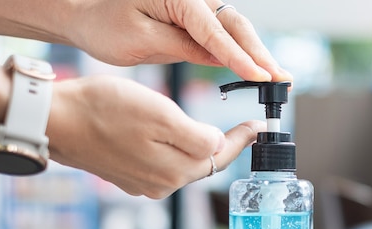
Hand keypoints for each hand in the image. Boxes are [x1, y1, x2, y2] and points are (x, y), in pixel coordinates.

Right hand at [47, 74, 262, 198]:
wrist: (57, 122)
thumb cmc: (105, 111)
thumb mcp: (161, 116)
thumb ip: (196, 137)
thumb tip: (217, 145)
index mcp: (176, 171)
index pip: (220, 156)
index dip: (242, 139)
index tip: (258, 128)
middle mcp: (163, 185)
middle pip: (205, 164)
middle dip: (225, 146)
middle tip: (243, 129)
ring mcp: (145, 184)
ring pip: (185, 166)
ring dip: (199, 150)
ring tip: (211, 132)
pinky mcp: (129, 178)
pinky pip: (164, 166)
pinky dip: (176, 153)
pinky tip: (174, 141)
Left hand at [69, 0, 290, 81]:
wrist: (90, 18)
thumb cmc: (107, 26)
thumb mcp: (142, 39)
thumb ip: (184, 46)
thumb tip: (221, 58)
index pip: (214, 30)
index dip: (238, 56)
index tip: (259, 77)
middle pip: (235, 25)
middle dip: (260, 54)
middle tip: (281, 78)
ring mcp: (197, 8)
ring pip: (235, 30)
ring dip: (257, 54)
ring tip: (277, 77)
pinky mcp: (196, 21)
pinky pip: (225, 37)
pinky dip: (242, 54)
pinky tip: (257, 70)